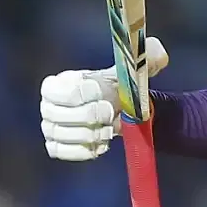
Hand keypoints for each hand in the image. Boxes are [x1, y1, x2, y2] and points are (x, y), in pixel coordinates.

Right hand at [40, 37, 168, 161]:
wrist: (117, 111)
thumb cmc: (119, 86)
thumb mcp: (132, 69)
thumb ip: (145, 57)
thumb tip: (158, 54)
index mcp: (58, 82)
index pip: (68, 92)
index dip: (91, 96)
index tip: (110, 97)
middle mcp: (48, 105)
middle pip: (63, 116)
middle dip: (93, 117)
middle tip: (112, 115)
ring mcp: (49, 127)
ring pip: (63, 135)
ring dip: (92, 135)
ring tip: (109, 129)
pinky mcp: (55, 147)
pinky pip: (63, 152)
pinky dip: (85, 150)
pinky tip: (101, 142)